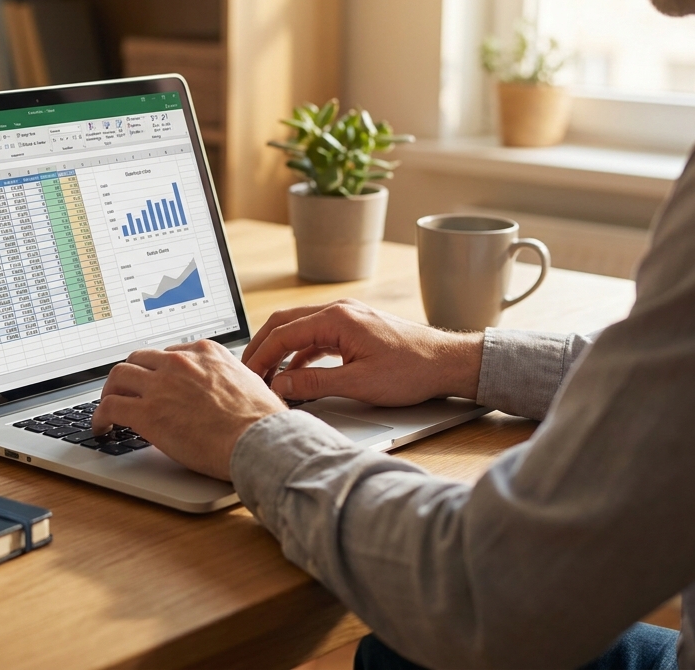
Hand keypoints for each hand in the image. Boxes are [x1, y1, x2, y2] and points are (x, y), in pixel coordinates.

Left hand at [92, 340, 287, 480]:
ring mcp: (161, 385)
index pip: (168, 352)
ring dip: (110, 392)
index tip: (153, 381)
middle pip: (138, 359)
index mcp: (206, 352)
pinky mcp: (147, 412)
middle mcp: (180, 362)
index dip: (156, 370)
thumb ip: (229, 380)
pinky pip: (110, 406)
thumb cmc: (262, 421)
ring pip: (119, 376)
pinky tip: (102, 428)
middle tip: (126, 392)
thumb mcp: (249, 383)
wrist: (259, 439)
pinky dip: (101, 416)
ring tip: (108, 408)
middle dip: (130, 376)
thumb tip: (229, 393)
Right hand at [242, 299, 482, 405]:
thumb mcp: (359, 383)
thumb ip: (314, 382)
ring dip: (281, 349)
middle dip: (263, 347)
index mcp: (337, 319)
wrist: (447, 362)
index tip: (248, 376)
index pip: (283, 333)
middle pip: (285, 323)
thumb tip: (280, 383)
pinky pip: (317, 336)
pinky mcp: (355, 328)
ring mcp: (348, 317)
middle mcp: (339, 311)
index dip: (261, 356)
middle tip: (247, 371)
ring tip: (266, 373)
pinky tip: (295, 372)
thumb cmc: (412, 370)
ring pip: (300, 328)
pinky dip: (300, 352)